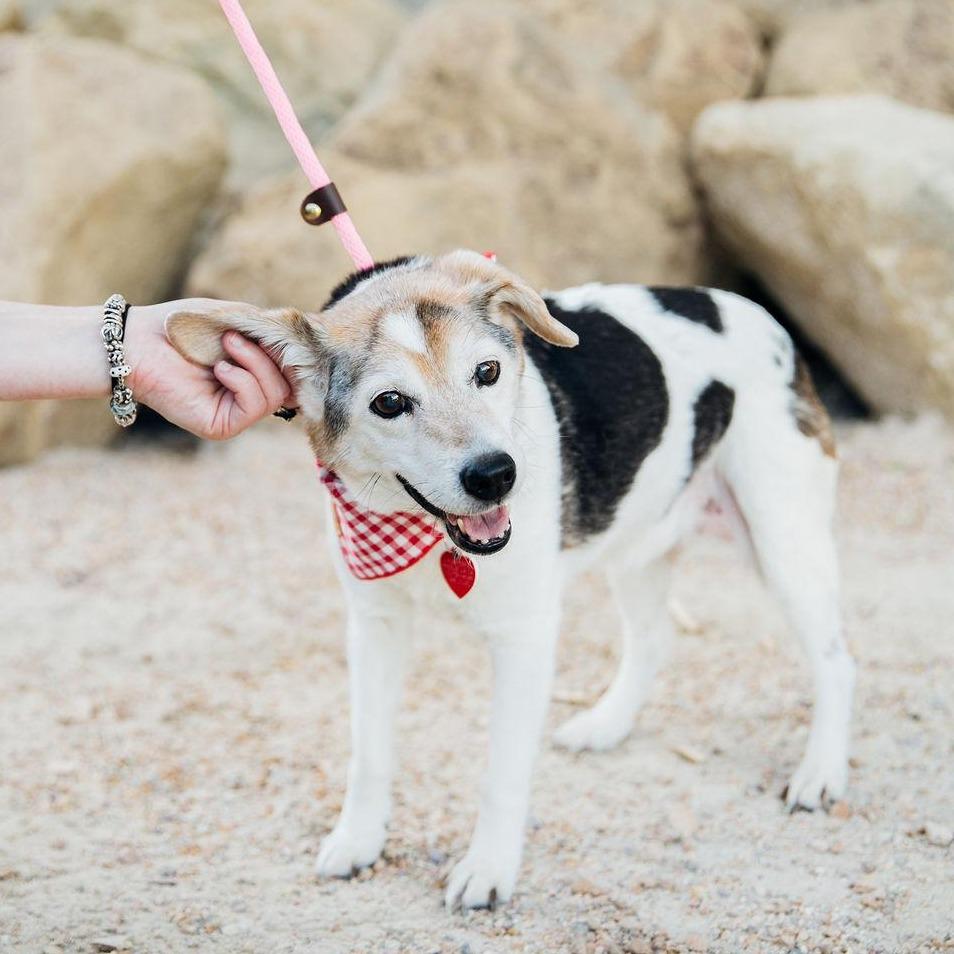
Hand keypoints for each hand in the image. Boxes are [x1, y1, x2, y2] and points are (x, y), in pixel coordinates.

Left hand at [125, 299, 295, 439]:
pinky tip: (219, 369)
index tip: (288, 340)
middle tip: (236, 337)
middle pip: (290, 386)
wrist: (137, 341)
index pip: (295, 377)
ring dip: (255, 364)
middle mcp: (246, 397)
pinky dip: (243, 381)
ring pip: (276, 395)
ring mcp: (235, 413)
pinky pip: (254, 406)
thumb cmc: (182, 325)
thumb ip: (272, 332)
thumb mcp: (236, 319)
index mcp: (253, 374)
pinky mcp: (222, 425)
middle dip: (271, 357)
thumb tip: (307, 346)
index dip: (298, 360)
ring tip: (226, 345)